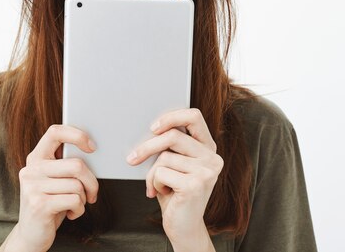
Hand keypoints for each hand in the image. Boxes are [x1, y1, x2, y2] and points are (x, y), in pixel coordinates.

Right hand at [8, 125, 98, 251]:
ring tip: (75, 204)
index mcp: (35, 158)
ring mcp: (33, 187)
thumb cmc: (49, 204)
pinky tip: (71, 214)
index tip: (92, 147)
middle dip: (91, 181)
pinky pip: (74, 200)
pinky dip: (79, 210)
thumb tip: (91, 150)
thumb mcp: (53, 180)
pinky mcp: (39, 205)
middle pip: (76, 165)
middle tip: (92, 192)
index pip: (55, 132)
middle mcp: (31, 170)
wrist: (31, 235)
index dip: (77, 135)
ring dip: (84, 198)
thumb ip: (64, 165)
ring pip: (77, 185)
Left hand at [126, 108, 222, 247]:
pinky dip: (154, 183)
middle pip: (173, 136)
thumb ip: (171, 146)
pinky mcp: (195, 185)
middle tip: (132, 158)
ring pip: (164, 157)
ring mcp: (206, 172)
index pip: (194, 116)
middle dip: (147, 147)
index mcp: (208, 148)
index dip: (171, 117)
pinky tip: (162, 193)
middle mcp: (212, 158)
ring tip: (158, 185)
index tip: (153, 127)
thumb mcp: (175, 164)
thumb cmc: (175, 193)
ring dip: (152, 173)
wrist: (184, 226)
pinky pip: (161, 173)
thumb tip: (149, 128)